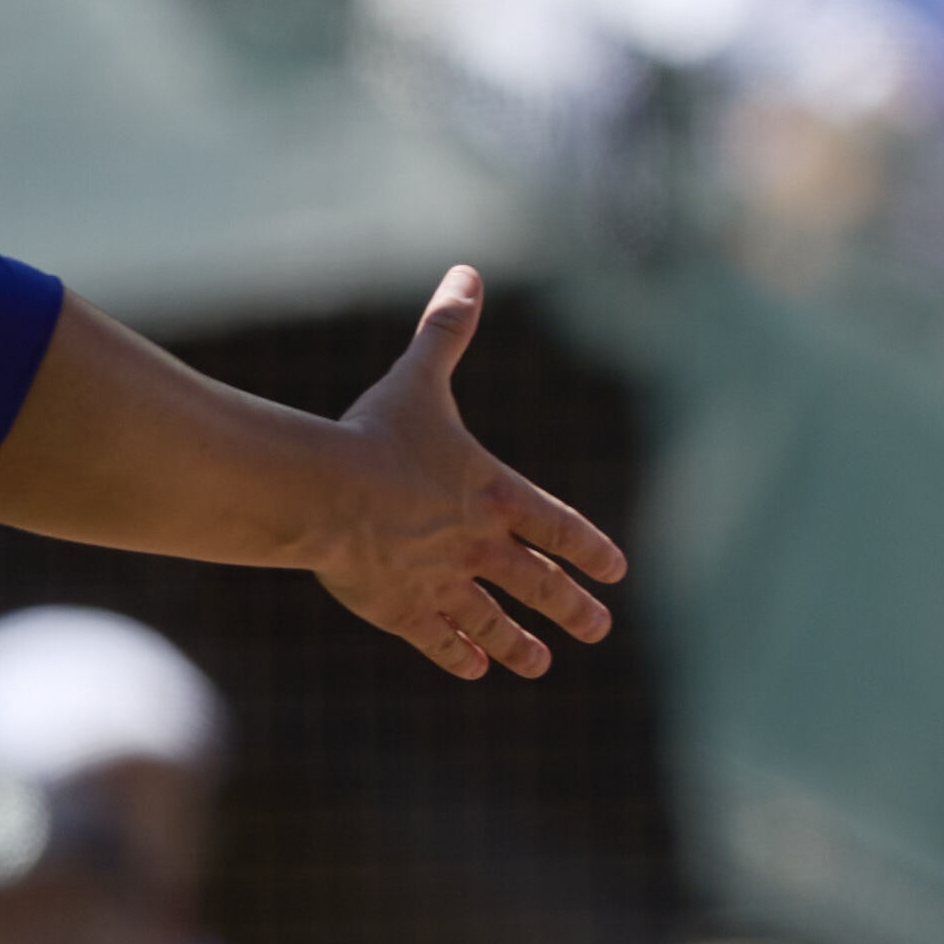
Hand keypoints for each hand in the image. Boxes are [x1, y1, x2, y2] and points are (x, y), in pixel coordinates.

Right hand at [304, 270, 626, 679]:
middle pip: (538, 584)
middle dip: (571, 607)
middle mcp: (479, 545)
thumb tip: (467, 274)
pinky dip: (459, 654)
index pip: (558, 526)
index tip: (616, 570)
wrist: (327, 492)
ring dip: (519, 643)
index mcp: (495, 495)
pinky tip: (475, 669)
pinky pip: (439, 638)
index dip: (588, 547)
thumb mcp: (420, 378)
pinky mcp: (402, 609)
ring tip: (541, 665)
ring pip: (493, 621)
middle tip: (598, 628)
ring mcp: (442, 582)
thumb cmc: (375, 433)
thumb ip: (446, 330)